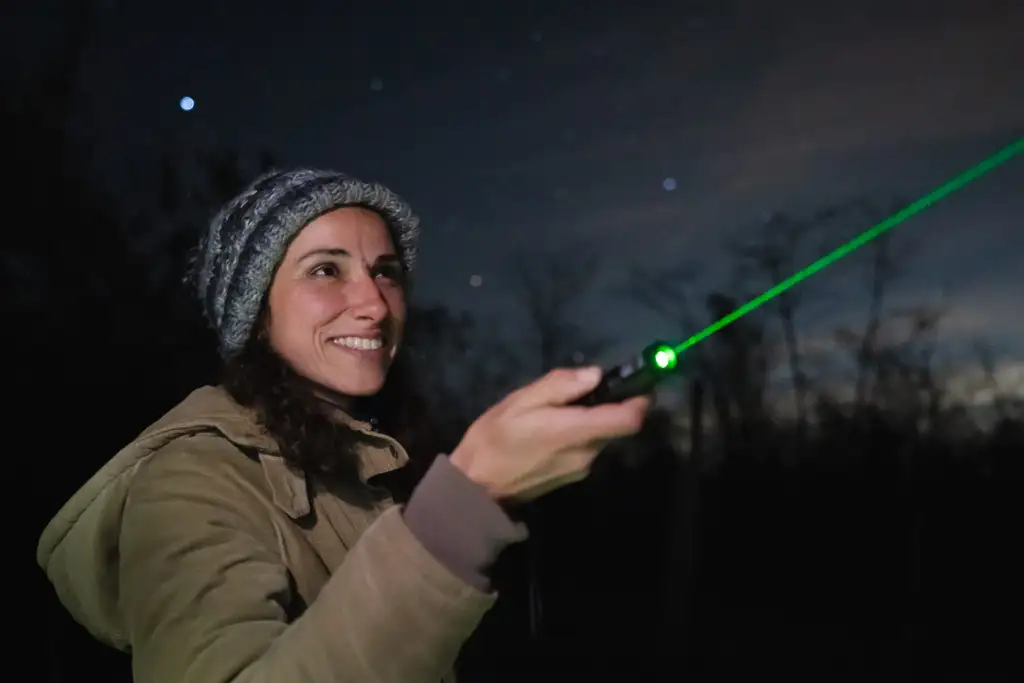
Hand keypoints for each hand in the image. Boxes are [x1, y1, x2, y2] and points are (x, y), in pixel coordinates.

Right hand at [449, 366, 650, 502]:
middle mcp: (587, 453)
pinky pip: (587, 448)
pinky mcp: (572, 476)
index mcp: (576, 432)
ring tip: (558, 409)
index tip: (636, 383)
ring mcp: (581, 469)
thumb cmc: (494, 439)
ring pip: (601, 437)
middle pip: (616, 427)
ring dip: (592, 421)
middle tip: (581, 390)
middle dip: (609, 406)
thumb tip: (594, 375)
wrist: (476, 488)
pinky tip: (552, 429)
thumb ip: (560, 386)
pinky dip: (580, 434)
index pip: (628, 420)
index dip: (639, 400)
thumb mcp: (521, 401)